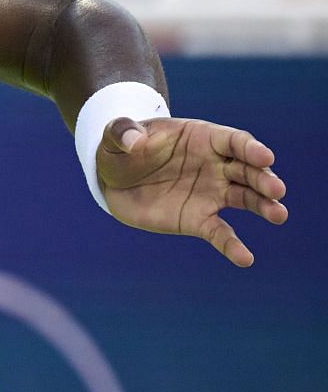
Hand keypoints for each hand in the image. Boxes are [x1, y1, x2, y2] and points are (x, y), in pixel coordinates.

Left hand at [97, 118, 287, 266]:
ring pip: (245, 199)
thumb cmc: (122, 149)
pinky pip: (219, 233)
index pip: (234, 141)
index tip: (265, 158)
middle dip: (263, 179)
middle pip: (247, 170)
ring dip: (263, 206)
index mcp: (202, 138)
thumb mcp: (115, 134)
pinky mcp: (198, 219)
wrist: (112, 178)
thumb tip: (133, 141)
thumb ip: (123, 132)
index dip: (250, 148)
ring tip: (278, 214)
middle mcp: (215, 165)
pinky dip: (232, 246)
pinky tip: (245, 259)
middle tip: (276, 190)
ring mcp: (210, 193)